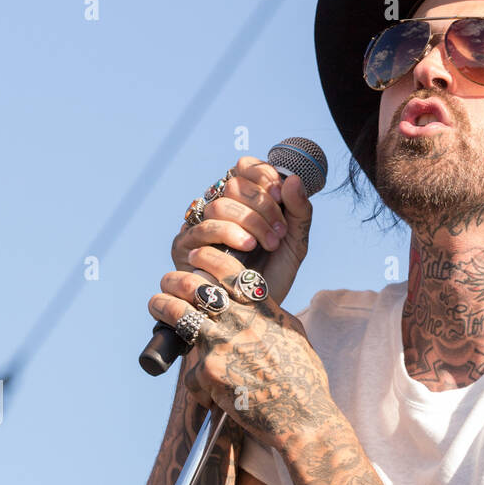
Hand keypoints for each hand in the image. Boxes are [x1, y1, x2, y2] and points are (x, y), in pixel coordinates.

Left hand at [147, 245, 333, 449]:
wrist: (301, 416)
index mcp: (262, 310)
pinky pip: (193, 374)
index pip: (230, 272)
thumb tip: (259, 307)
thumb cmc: (304, 380)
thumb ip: (271, 316)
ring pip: (179, 313)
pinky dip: (199, 385)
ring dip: (162, 305)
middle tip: (168, 281)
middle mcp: (240, 321)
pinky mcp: (210, 373)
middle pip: (195, 286)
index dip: (208, 259)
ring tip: (157, 304)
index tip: (197, 256)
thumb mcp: (294, 335)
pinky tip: (205, 393)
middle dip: (175, 280)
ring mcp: (222, 344)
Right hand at [170, 156, 311, 306]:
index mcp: (242, 201)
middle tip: (279, 232)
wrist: (254, 316)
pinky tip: (248, 247)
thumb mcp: (294, 243)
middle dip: (263, 206)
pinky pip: (204, 228)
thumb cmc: (272, 278)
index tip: (281, 196)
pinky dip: (230, 233)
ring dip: (250, 221)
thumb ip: (299, 211)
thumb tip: (293, 179)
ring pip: (221, 204)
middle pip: (234, 184)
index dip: (263, 176)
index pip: (244, 168)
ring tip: (268, 244)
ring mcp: (199, 226)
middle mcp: (217, 209)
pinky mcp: (184, 246)